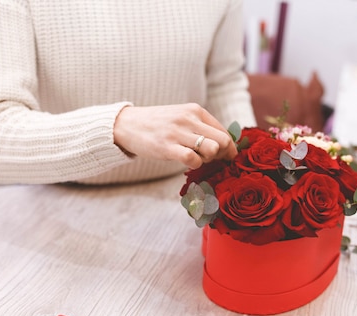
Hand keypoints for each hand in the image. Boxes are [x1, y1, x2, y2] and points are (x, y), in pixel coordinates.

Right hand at [112, 103, 236, 168]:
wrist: (127, 124)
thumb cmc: (158, 124)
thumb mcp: (182, 117)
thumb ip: (201, 126)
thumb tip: (224, 144)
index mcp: (195, 110)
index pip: (224, 131)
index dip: (228, 148)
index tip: (225, 157)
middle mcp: (189, 119)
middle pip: (223, 141)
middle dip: (223, 155)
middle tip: (213, 161)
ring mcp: (178, 133)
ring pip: (212, 149)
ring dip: (209, 160)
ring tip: (198, 159)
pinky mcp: (167, 147)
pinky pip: (193, 159)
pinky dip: (195, 164)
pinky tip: (187, 162)